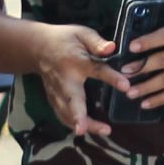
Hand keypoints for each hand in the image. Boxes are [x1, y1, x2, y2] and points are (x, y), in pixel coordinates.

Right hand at [33, 22, 123, 138]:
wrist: (37, 47)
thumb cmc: (65, 39)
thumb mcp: (81, 33)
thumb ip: (97, 42)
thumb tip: (112, 48)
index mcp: (75, 61)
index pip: (96, 69)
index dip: (112, 78)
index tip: (126, 86)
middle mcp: (65, 79)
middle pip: (73, 100)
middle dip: (78, 116)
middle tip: (84, 129)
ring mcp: (57, 92)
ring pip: (67, 112)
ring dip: (81, 124)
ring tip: (103, 131)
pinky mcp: (53, 99)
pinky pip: (62, 115)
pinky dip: (73, 124)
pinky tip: (88, 130)